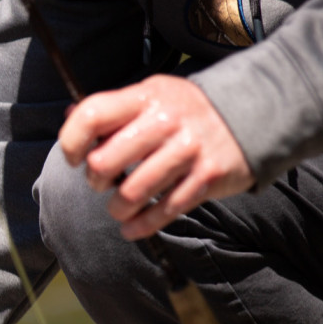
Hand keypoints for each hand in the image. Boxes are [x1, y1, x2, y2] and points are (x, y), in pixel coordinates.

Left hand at [57, 75, 254, 239]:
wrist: (254, 112)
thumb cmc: (186, 110)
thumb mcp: (152, 95)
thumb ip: (114, 110)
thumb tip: (68, 118)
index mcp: (145, 96)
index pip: (92, 115)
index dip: (71, 142)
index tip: (74, 158)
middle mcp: (166, 121)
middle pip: (105, 161)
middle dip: (95, 181)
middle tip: (101, 183)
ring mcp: (187, 150)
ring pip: (132, 193)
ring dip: (118, 209)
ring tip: (119, 209)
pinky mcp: (207, 177)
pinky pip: (164, 211)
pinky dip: (141, 226)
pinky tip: (132, 228)